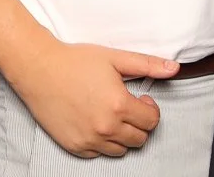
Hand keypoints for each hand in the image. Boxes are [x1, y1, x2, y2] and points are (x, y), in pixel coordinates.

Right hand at [7, 40, 180, 157]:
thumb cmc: (76, 61)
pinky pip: (99, 154)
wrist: (39, 69)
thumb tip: (174, 68)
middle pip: (139, 139)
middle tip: (127, 106)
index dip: (151, 109)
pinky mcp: (74, 146)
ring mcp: (89, 140)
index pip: (152, 121)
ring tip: (112, 114)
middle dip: (139, 123)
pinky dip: (103, 142)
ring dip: (123, 135)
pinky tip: (95, 122)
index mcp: (119, 106)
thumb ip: (147, 65)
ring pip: (121, 150)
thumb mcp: (115, 58)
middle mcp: (106, 128)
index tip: (141, 98)